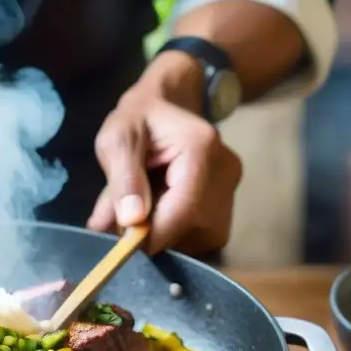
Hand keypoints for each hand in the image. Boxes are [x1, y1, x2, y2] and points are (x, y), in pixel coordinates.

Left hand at [88, 56, 242, 255]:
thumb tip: (130, 221)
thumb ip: (123, 177)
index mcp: (201, 148)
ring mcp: (231, 191)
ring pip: (199, 238)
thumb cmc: (141, 117)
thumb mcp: (119, 137)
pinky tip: (159, 214)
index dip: (154, 235)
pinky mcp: (227, 206)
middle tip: (122, 225)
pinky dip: (175, 235)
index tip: (122, 247)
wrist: (171, 103)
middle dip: (156, 234)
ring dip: (165, 235)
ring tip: (142, 211)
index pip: (185, 208)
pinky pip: (201, 237)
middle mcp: (226, 172)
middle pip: (194, 227)